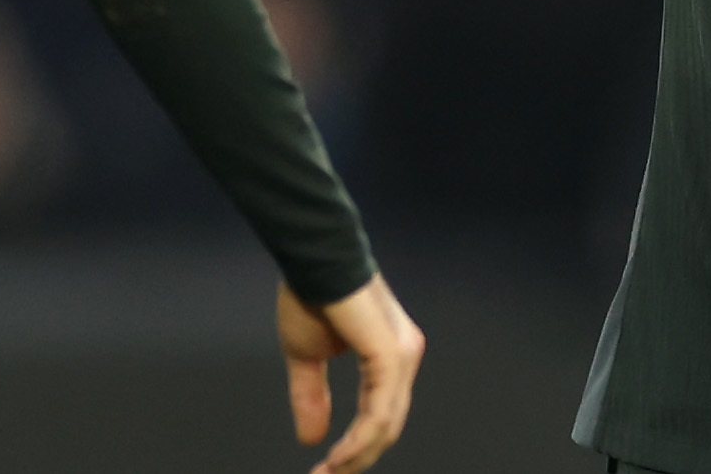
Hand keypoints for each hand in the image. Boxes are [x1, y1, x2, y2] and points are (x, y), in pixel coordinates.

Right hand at [279, 274, 425, 473]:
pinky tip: (338, 456)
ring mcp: (402, 354)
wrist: (312, 257)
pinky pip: (380, 411)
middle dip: (355, 460)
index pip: (380, 415)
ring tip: (328, 473)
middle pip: (387, 426)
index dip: (355, 449)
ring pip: (385, 425)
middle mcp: (404, 356)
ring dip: (355, 457)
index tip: (325, 471)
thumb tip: (311, 438)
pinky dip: (359, 441)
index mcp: (389, 356)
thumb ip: (312, 396)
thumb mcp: (306, 357)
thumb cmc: (310, 294)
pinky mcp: (392, 354)